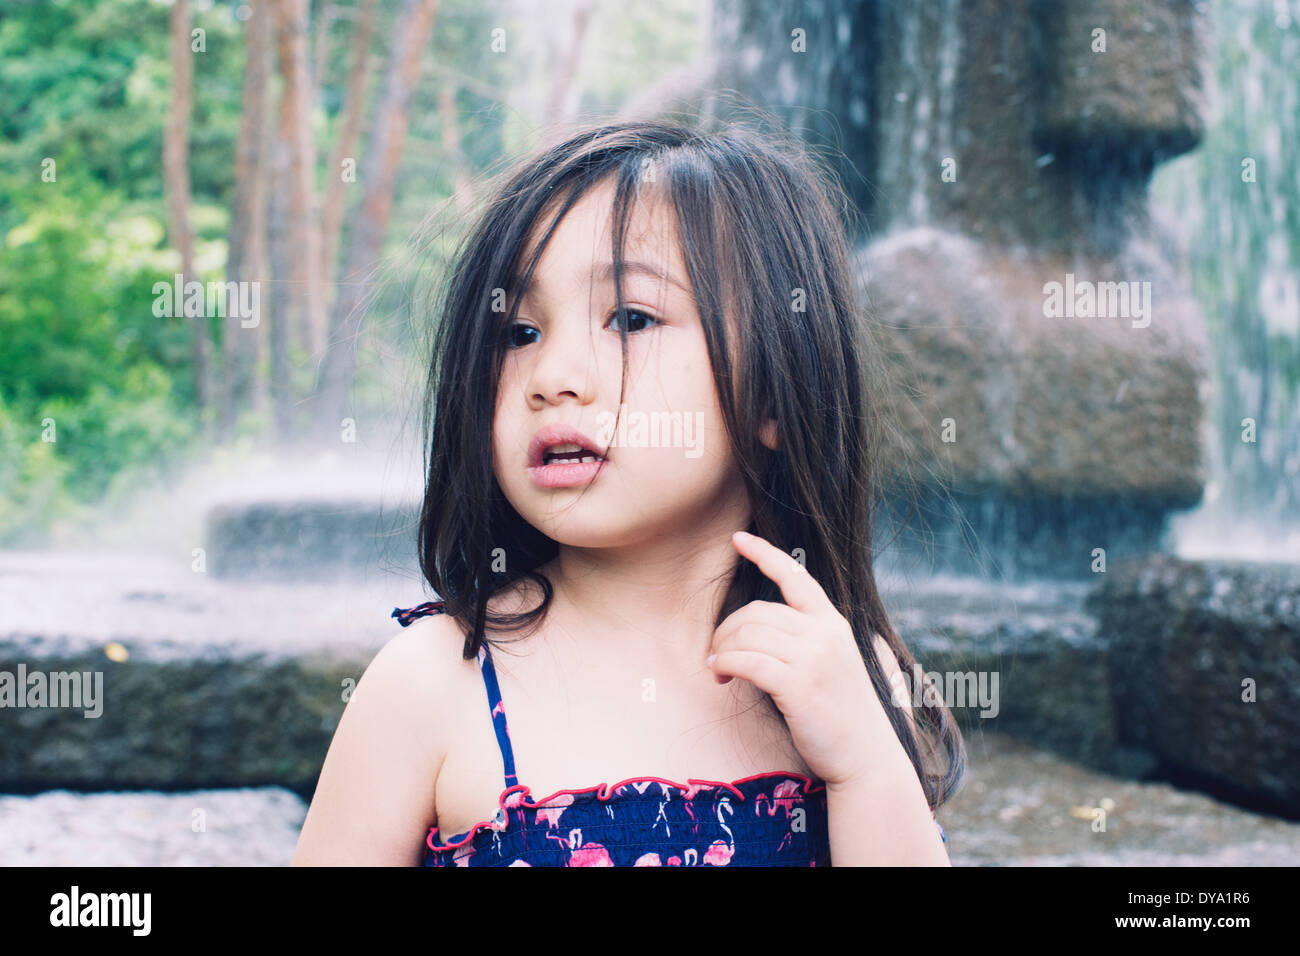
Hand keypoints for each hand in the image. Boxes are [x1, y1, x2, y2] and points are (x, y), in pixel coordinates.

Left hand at [707, 531, 899, 790]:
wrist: (867, 759)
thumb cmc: (843, 716)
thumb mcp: (832, 664)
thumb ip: (806, 640)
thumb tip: (758, 628)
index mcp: (833, 624)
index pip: (796, 577)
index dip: (765, 554)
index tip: (738, 539)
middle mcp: (824, 634)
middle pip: (757, 612)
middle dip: (727, 629)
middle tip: (716, 654)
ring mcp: (813, 659)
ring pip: (748, 635)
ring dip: (722, 649)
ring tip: (716, 668)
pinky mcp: (799, 686)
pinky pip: (748, 662)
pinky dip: (726, 663)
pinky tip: (720, 673)